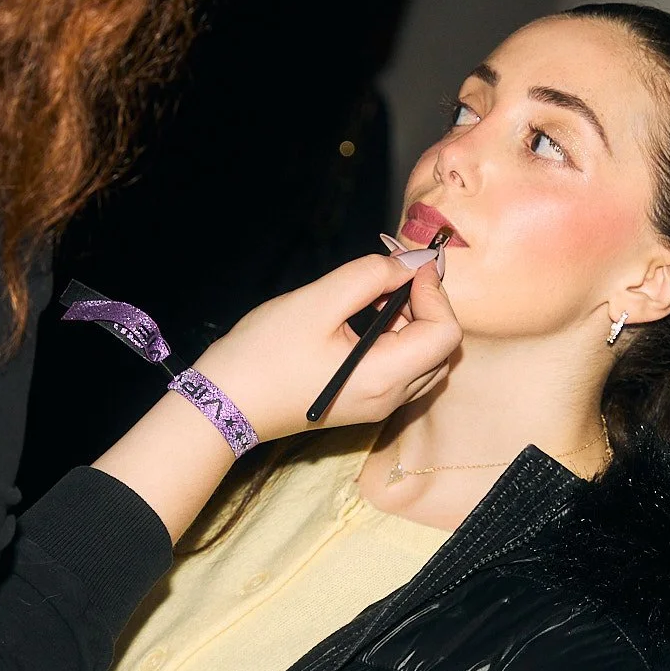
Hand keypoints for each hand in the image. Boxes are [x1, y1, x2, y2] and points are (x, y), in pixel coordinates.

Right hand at [93, 254, 458, 541]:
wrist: (224, 404)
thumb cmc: (264, 353)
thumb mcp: (317, 302)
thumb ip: (369, 277)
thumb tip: (407, 264)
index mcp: (385, 377)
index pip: (445, 335)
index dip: (435, 293)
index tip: (407, 267)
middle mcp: (391, 399)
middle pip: (442, 351)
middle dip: (428, 307)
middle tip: (394, 278)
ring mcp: (378, 406)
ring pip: (425, 362)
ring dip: (414, 323)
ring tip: (378, 297)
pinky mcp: (363, 404)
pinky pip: (402, 372)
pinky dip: (398, 341)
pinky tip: (368, 322)